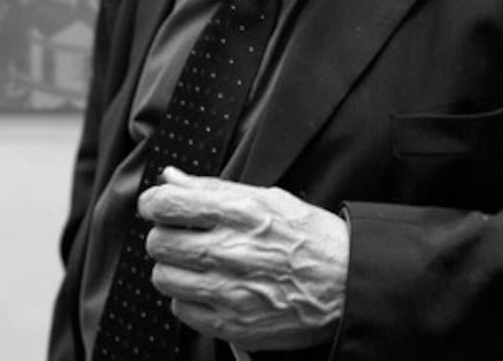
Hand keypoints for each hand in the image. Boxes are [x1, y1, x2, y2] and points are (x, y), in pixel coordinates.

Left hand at [139, 167, 347, 352]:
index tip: (158, 207)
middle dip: (165, 236)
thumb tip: (171, 178)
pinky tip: (210, 288)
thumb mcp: (268, 198)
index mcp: (240, 213)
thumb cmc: (313, 239)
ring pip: (164, 278)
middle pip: (159, 242)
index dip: (153, 203)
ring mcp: (229, 290)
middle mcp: (230, 251)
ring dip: (174, 269)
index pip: (166, 204)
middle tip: (183, 236)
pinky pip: (181, 309)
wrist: (348, 286)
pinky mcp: (231, 323)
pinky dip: (189, 298)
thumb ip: (213, 188)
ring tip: (197, 264)